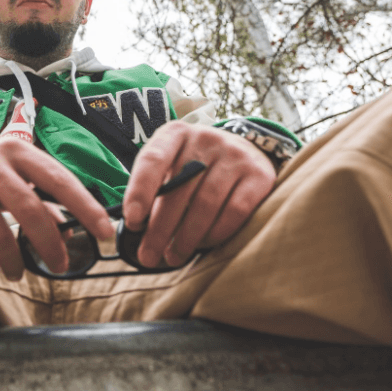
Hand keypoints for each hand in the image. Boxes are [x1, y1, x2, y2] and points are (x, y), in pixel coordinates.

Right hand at [0, 137, 113, 279]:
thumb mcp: (12, 169)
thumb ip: (40, 194)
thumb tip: (68, 230)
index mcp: (15, 150)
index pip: (58, 179)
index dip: (85, 207)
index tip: (105, 231)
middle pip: (30, 210)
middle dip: (50, 244)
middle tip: (59, 265)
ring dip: (14, 261)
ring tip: (17, 270)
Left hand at [122, 121, 274, 268]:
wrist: (245, 151)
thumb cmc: (196, 166)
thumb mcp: (172, 165)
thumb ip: (155, 188)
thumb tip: (136, 228)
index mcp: (175, 134)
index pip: (152, 159)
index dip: (140, 191)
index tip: (132, 222)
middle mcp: (205, 138)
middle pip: (179, 189)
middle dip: (159, 229)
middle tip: (148, 256)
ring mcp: (235, 155)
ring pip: (205, 204)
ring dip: (186, 237)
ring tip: (173, 257)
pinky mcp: (259, 175)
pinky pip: (235, 211)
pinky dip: (216, 233)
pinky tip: (203, 245)